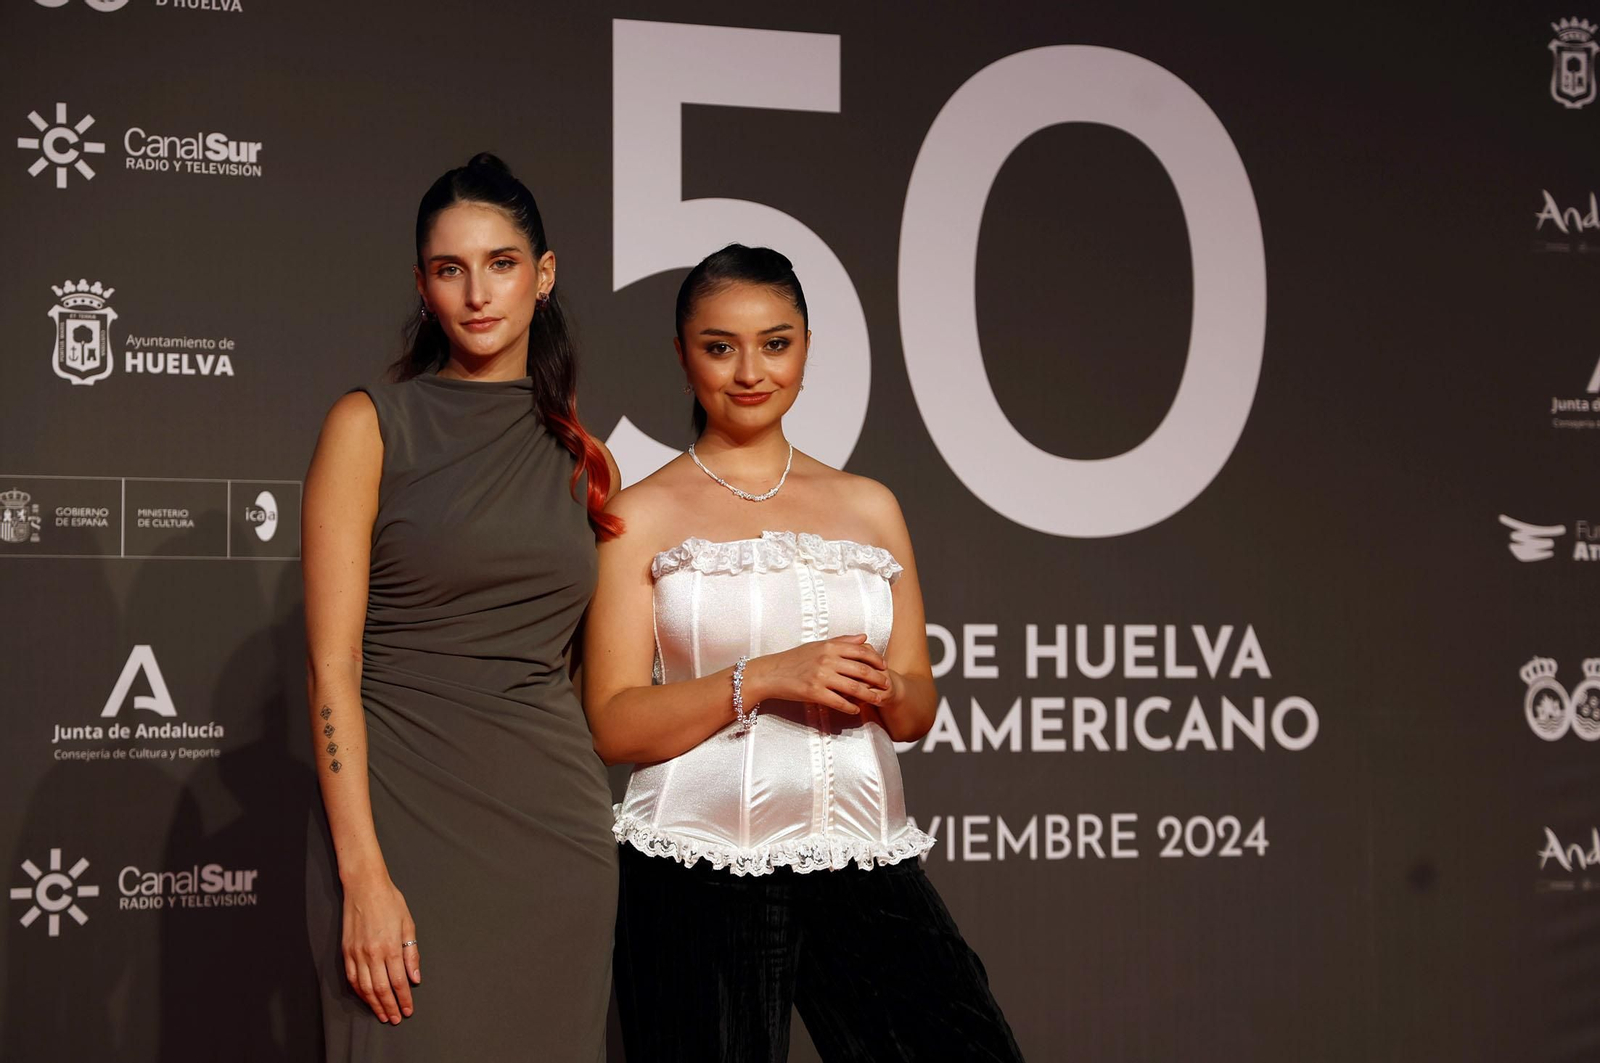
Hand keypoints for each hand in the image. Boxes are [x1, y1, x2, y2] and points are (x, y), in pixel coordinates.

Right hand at [341, 872, 420, 1023]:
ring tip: (383, 1015)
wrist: (365, 887)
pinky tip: (366, 999)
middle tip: (396, 1018)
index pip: (399, 981)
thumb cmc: (390, 902)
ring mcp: (357, 953)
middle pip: (381, 989)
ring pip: (364, 988)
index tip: (409, 1010)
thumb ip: (411, 953)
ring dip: (374, 1004)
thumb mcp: (408, 924)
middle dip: (390, 1007)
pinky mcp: (346, 951)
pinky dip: (359, 992)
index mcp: (390, 946)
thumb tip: (415, 978)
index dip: (404, 999)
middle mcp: (372, 953)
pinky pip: (352, 978)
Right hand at [743, 634, 888, 714]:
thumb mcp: (817, 645)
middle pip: (861, 670)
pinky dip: (850, 707)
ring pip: (853, 687)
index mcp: (829, 646)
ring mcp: (820, 677)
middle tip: (887, 684)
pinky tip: (856, 710)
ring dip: (869, 695)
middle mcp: (827, 660)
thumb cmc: (794, 659)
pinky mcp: (813, 692)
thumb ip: (842, 641)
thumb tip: (864, 638)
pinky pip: (838, 701)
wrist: (770, 673)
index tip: (884, 666)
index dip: (876, 659)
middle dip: (878, 678)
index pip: (861, 651)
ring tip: (878, 700)